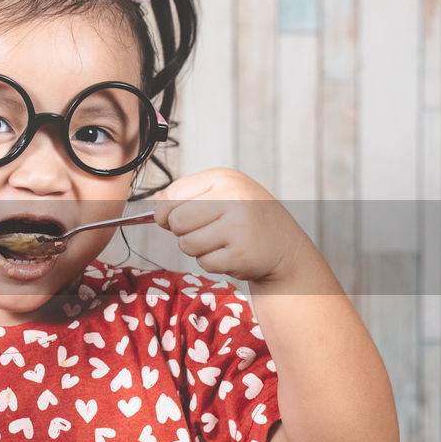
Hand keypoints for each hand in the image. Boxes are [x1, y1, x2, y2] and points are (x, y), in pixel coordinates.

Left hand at [152, 167, 305, 282]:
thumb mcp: (222, 195)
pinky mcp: (240, 254)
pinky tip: (230, 254)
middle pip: (176, 220)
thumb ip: (187, 195)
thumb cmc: (247, 219)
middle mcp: (233, 197)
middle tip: (206, 232)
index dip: (165, 212)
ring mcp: (238, 226)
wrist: (285, 248)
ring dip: (197, 249)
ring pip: (186, 244)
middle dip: (183, 232)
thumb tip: (155, 201)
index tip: (174, 218)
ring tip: (220, 242)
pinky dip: (212, 263)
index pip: (172, 194)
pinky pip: (204, 263)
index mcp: (224, 178)